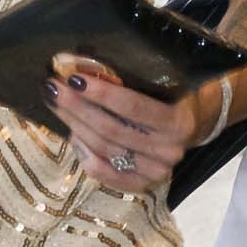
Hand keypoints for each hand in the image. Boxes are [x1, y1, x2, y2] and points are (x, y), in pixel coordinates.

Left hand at [45, 53, 221, 194]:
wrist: (192, 123)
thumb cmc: (172, 95)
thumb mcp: (162, 82)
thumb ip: (129, 77)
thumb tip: (75, 63)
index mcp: (178, 122)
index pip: (133, 107)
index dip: (101, 93)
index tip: (73, 77)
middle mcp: (169, 150)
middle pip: (112, 129)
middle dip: (78, 107)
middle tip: (54, 88)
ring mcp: (156, 171)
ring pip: (104, 149)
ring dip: (75, 126)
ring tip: (57, 105)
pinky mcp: (142, 184)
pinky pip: (105, 173)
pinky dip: (84, 155)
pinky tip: (72, 136)